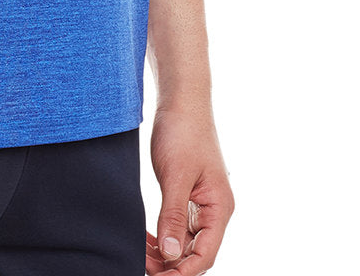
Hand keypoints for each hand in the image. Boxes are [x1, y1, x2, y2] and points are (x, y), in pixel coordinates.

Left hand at [146, 104, 233, 274]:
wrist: (181, 100)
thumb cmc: (183, 132)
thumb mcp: (175, 176)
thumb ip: (173, 216)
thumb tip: (171, 254)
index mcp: (219, 208)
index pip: (204, 255)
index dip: (182, 272)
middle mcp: (214, 210)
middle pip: (195, 252)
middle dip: (170, 265)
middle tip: (141, 265)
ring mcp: (201, 203)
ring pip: (185, 242)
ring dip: (165, 252)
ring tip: (140, 254)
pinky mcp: (188, 195)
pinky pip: (178, 226)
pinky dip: (163, 236)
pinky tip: (146, 239)